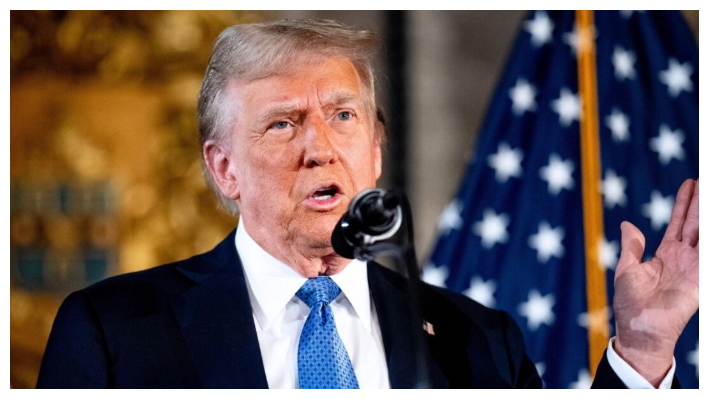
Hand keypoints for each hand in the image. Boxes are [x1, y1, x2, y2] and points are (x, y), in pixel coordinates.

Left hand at [612, 179, 697, 386]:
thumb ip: (631, 246)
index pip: (679, 222)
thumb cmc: (630, 305)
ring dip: (707, 213)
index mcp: (666, 254)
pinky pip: (707, 254)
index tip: (690, 183)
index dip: (684, 203)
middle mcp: (683, 258)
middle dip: (701, 201)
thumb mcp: (627, 270)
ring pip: (705, 233)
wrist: (639, 330)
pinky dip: (708, 238)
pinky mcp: (699, 279)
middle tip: (705, 179)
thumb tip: (627, 224)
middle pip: (696, 222)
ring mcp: (694, 267)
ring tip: (708, 189)